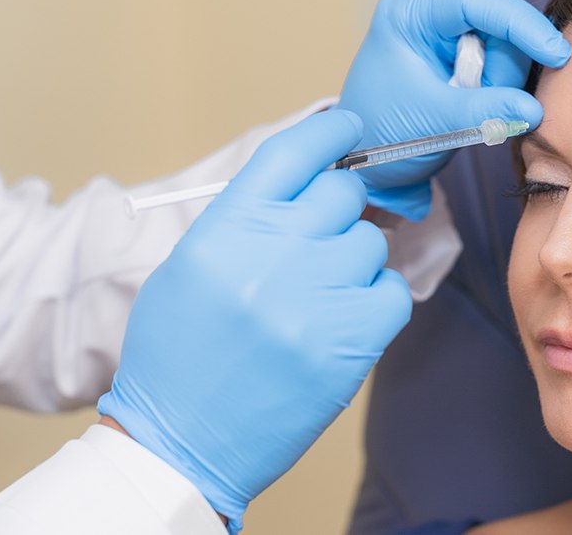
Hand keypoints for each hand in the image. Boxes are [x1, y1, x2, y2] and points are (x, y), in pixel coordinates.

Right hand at [97, 110, 410, 533]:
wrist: (181, 441)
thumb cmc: (179, 353)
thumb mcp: (191, 266)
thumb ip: (247, 219)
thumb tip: (306, 183)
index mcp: (226, 227)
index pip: (294, 153)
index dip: (330, 133)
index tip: (348, 130)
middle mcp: (272, 252)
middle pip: (343, 191)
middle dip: (338, 209)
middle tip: (320, 240)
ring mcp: (315, 297)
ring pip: (370, 242)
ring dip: (353, 261)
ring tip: (317, 298)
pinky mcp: (349, 344)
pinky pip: (392, 292)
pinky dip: (376, 302)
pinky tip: (342, 322)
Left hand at [336, 0, 570, 219]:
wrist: (364, 157)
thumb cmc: (382, 133)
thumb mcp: (433, 121)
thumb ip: (484, 111)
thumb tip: (535, 110)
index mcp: (410, 13)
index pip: (477, 0)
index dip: (521, 25)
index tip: (556, 54)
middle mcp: (429, 9)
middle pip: (498, 23)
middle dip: (503, 68)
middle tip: (483, 105)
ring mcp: (445, 27)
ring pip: (505, 43)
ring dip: (500, 82)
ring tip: (466, 110)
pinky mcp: (459, 49)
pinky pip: (500, 59)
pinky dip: (498, 86)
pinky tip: (476, 105)